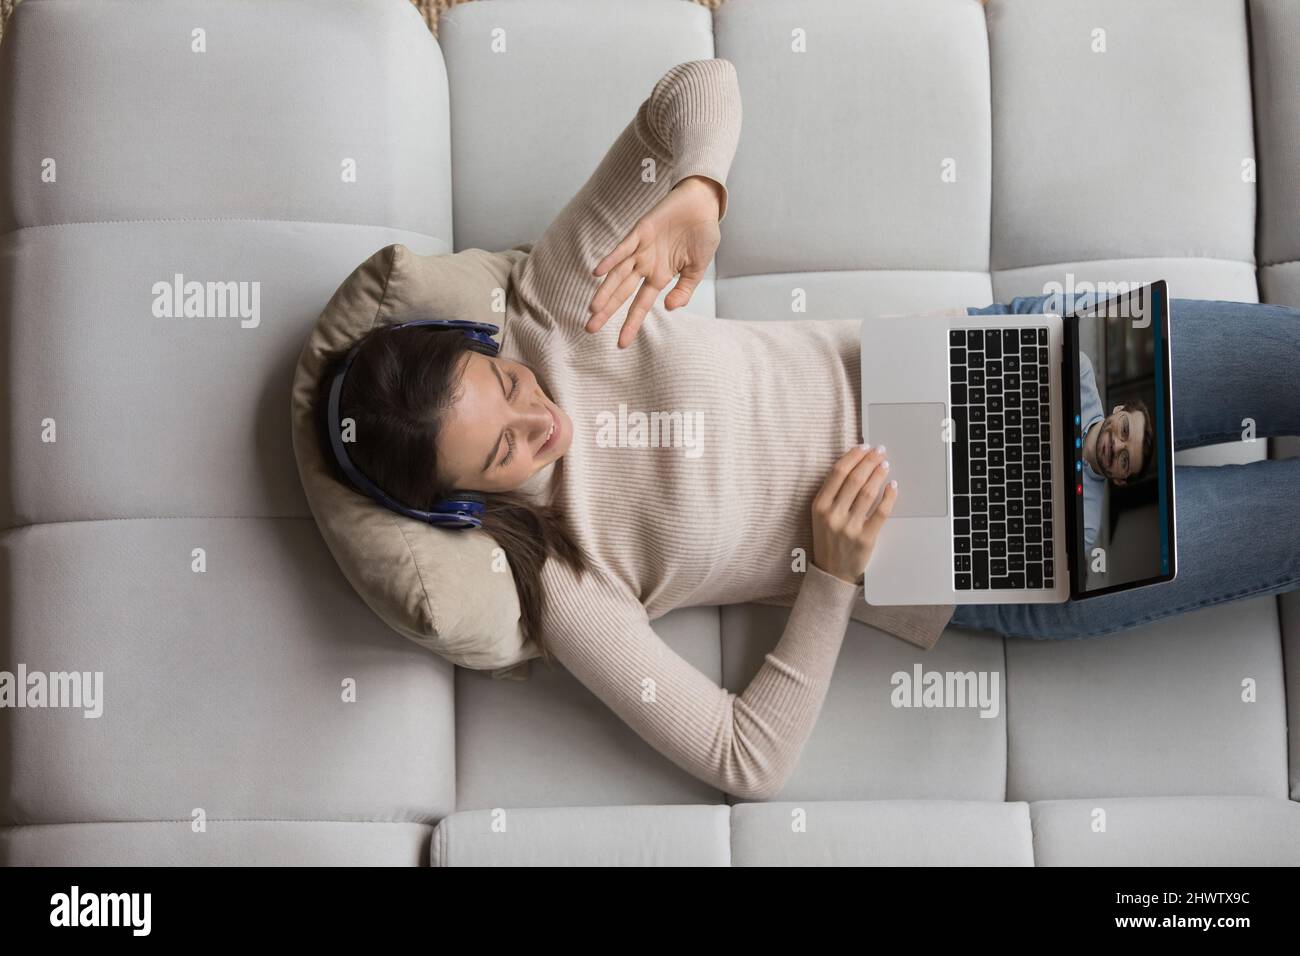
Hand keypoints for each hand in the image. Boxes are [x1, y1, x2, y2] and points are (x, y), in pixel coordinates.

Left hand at [585, 175, 722, 347]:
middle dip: (606, 310)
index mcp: (660, 277)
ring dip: (605, 291)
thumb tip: (669, 308)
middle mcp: (646, 266)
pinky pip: (623, 248)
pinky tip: (597, 272)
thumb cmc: (701, 235)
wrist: (702, 205)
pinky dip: (611, 259)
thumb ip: (684, 290)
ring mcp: (641, 249)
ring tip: (593, 310)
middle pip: (621, 292)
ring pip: (618, 274)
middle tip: (589, 329)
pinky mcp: (641, 231)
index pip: (640, 305)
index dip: (630, 323)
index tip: (621, 344)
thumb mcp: (697, 270)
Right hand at [811, 445, 897, 584]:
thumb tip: (855, 466)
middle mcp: (832, 515)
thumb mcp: (820, 516)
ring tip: (885, 464)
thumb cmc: (828, 539)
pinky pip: (881, 512)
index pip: (837, 473)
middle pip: (854, 479)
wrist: (832, 572)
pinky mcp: (865, 538)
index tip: (864, 447)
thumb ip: (832, 493)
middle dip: (869, 461)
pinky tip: (892, 486)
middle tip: (879, 451)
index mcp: (819, 505)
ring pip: (867, 492)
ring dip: (879, 474)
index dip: (853, 456)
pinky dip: (888, 496)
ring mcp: (849, 527)